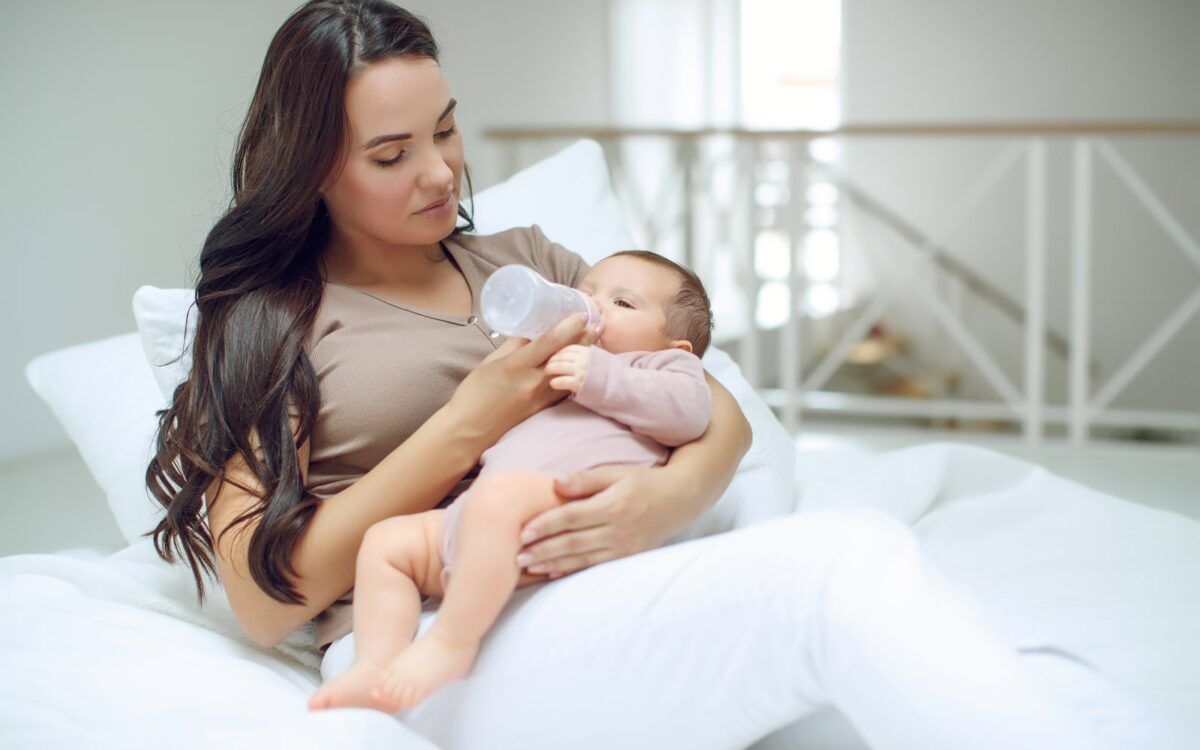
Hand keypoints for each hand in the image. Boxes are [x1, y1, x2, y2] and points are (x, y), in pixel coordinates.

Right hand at [450, 313, 601, 446]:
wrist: (469, 431)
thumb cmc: (474, 394)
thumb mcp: (490, 363)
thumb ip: (512, 347)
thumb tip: (530, 332)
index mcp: (516, 366)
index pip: (549, 342)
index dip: (568, 326)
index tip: (581, 314)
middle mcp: (533, 382)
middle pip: (566, 356)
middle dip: (584, 338)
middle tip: (598, 323)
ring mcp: (541, 398)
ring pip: (570, 371)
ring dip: (584, 355)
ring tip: (595, 340)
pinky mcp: (543, 409)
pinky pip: (564, 387)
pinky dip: (574, 373)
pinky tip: (581, 365)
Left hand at [515, 464, 684, 577]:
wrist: (679, 500)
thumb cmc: (642, 482)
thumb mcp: (616, 473)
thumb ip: (586, 479)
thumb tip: (556, 483)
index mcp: (612, 505)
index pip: (571, 517)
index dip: (545, 525)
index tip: (523, 532)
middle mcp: (618, 530)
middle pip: (573, 542)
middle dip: (542, 550)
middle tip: (516, 556)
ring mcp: (624, 547)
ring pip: (582, 559)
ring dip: (553, 564)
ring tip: (529, 567)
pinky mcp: (627, 558)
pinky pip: (595, 567)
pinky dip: (572, 571)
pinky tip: (553, 573)